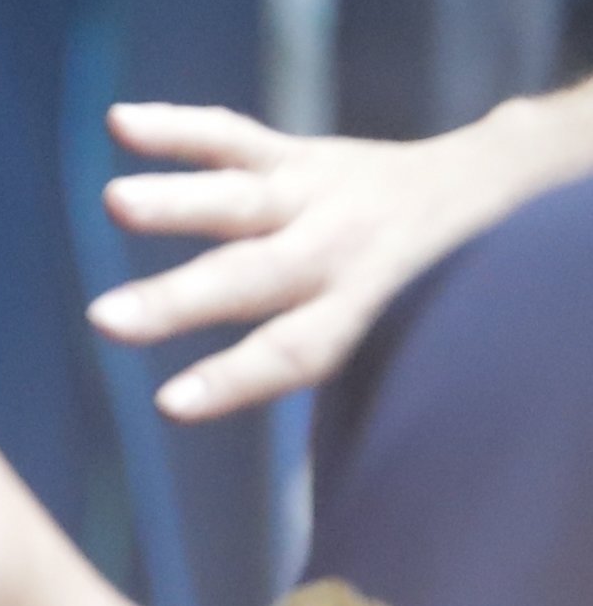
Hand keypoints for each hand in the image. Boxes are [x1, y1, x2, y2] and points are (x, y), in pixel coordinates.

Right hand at [89, 90, 592, 418]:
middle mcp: (338, 245)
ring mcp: (314, 193)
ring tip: (115, 202)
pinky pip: (232, 137)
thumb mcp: (415, 340)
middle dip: (179, 300)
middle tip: (108, 320)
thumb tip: (331, 482)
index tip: (170, 406)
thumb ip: (353, 375)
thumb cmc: (441, 293)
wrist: (497, 186)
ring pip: (240, 198)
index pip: (294, 349)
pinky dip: (174, 128)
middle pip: (252, 277)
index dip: (233, 380)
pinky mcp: (295, 154)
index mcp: (364, 304)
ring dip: (176, 201)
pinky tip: (118, 122)